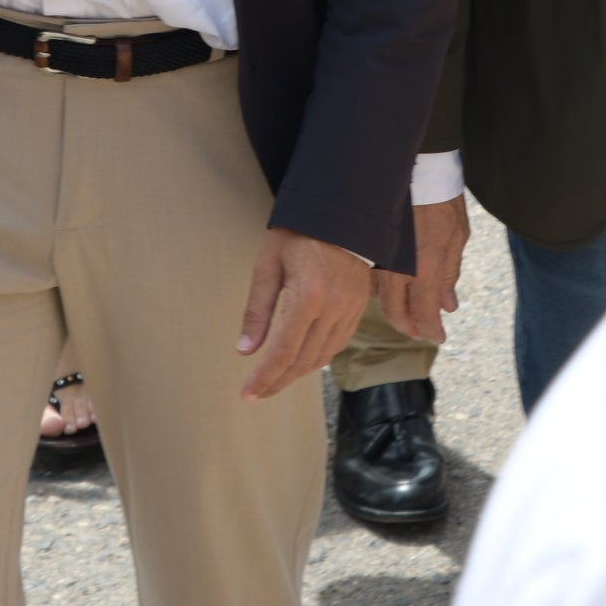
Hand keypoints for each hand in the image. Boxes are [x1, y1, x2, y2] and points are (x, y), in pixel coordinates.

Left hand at [237, 228, 369, 401]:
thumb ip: (257, 310)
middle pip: (303, 361)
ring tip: (275, 380)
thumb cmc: (298, 233)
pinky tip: (301, 361)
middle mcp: (334, 307)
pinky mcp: (360, 307)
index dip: (264, 377)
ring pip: (322, 358)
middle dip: (277, 382)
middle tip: (257, 393)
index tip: (248, 393)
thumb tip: (245, 350)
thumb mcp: (268, 265)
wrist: (341, 212)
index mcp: (308, 295)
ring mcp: (351, 308)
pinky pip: (338, 344)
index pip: (283, 351)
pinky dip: (318, 359)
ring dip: (297, 374)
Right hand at [372, 197, 470, 347]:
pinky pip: (371, 277)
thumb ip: (450, 275)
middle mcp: (397, 269)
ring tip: (408, 312)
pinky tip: (392, 288)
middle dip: (409, 326)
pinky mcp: (370, 247)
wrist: (416, 169)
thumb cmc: (441, 200)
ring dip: (394, 309)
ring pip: (380, 297)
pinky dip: (381, 289)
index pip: (423, 315)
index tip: (437, 337)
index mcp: (424, 270)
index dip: (430, 330)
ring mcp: (380, 259)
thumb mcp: (457, 238)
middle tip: (421, 331)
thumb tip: (448, 306)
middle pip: (396, 313)